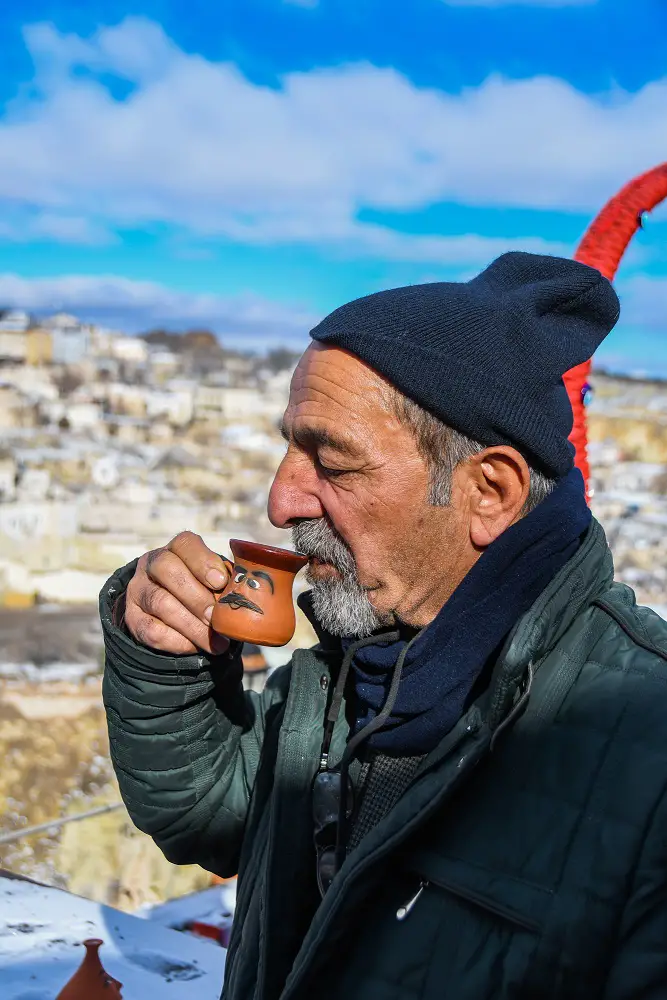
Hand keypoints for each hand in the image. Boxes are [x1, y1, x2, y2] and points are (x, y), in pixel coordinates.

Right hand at [123, 531, 230, 654]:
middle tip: (217, 618)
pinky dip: (177, 641)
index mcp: (177, 549)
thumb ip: (227, 583)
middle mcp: (152, 563)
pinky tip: (195, 647)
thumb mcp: (215, 581)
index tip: (220, 582)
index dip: (202, 561)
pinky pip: (151, 630)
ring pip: (160, 602)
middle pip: (167, 570)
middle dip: (196, 597)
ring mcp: (138, 589)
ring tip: (216, 643)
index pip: (185, 544)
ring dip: (191, 626)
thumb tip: (246, 598)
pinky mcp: (132, 617)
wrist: (172, 616)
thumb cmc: (204, 592)